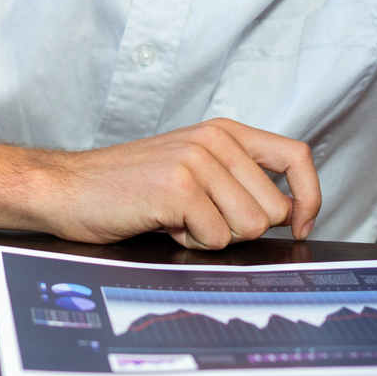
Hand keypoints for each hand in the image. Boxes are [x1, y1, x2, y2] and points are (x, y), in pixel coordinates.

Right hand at [33, 118, 320, 249]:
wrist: (68, 187)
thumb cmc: (128, 187)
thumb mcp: (192, 168)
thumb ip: (237, 180)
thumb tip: (289, 215)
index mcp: (224, 132)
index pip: (296, 156)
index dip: (309, 197)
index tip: (300, 225)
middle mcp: (215, 139)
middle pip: (275, 209)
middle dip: (241, 229)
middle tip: (198, 219)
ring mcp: (198, 160)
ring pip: (249, 227)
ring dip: (214, 237)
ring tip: (178, 220)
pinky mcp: (179, 187)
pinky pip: (216, 239)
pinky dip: (190, 244)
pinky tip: (163, 224)